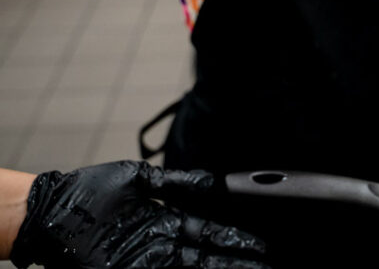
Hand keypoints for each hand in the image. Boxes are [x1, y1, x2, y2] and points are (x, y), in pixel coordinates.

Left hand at [11, 161, 266, 268]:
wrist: (49, 212)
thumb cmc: (87, 193)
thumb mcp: (140, 180)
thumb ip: (177, 183)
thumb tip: (211, 182)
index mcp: (166, 224)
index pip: (211, 235)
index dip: (237, 241)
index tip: (262, 246)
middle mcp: (161, 247)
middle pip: (209, 257)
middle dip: (239, 261)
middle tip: (268, 266)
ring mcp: (148, 262)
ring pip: (197, 268)